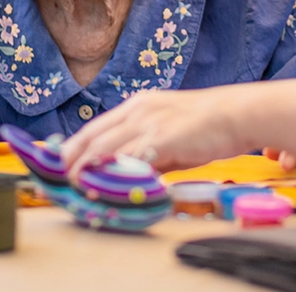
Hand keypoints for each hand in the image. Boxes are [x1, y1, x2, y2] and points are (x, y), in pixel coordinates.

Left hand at [62, 87, 247, 176]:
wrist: (239, 114)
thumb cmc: (210, 127)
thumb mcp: (171, 136)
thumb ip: (149, 154)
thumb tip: (132, 177)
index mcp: (138, 106)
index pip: (95, 129)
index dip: (72, 149)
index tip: (58, 167)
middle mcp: (138, 110)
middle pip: (91, 137)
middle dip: (69, 161)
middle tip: (56, 183)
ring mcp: (149, 122)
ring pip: (104, 147)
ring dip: (84, 170)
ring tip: (72, 189)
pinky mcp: (163, 136)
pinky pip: (130, 158)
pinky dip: (114, 174)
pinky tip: (105, 187)